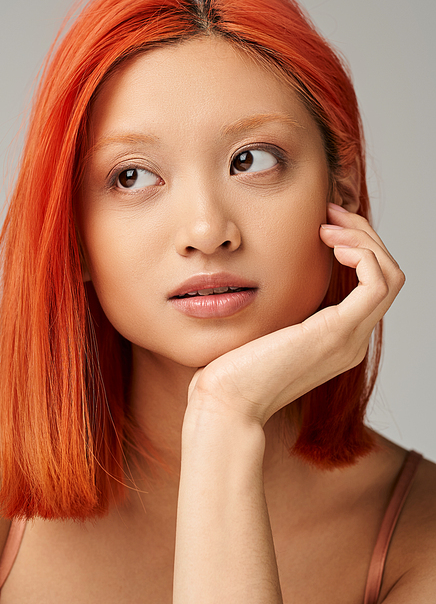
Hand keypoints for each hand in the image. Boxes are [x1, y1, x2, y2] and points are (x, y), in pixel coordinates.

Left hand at [186, 204, 404, 426]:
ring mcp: (350, 339)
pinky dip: (362, 254)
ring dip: (364, 240)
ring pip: (390, 275)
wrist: (226, 402)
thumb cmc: (234, 368)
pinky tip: (331, 244)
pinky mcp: (337, 332)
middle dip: (363, 235)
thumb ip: (283, 305)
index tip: (324, 222)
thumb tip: (275, 271)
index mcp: (339, 337)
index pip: (372, 285)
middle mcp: (353, 340)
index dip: (357, 246)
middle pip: (387, 275)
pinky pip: (377, 283)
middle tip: (330, 213)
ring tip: (328, 226)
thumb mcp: (265, 326)